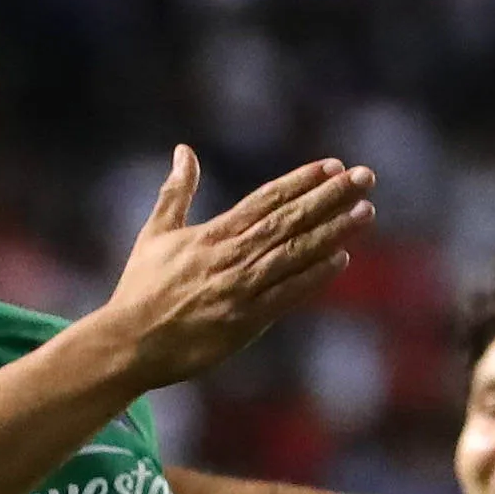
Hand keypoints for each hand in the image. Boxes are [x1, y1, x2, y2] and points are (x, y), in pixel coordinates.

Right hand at [102, 148, 376, 386]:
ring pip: (293, 253)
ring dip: (331, 231)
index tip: (334, 165)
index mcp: (212, 234)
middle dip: (329, 197)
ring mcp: (239, 289)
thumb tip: (183, 150)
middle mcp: (230, 256)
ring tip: (365, 210)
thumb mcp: (156, 233)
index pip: (266, 199)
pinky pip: (286, 295)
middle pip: (288, 219)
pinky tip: (340, 258)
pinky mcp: (244, 321)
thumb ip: (175, 192)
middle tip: (365, 177)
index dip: (302, 181)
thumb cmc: (141, 290)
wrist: (129, 343)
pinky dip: (313, 277)